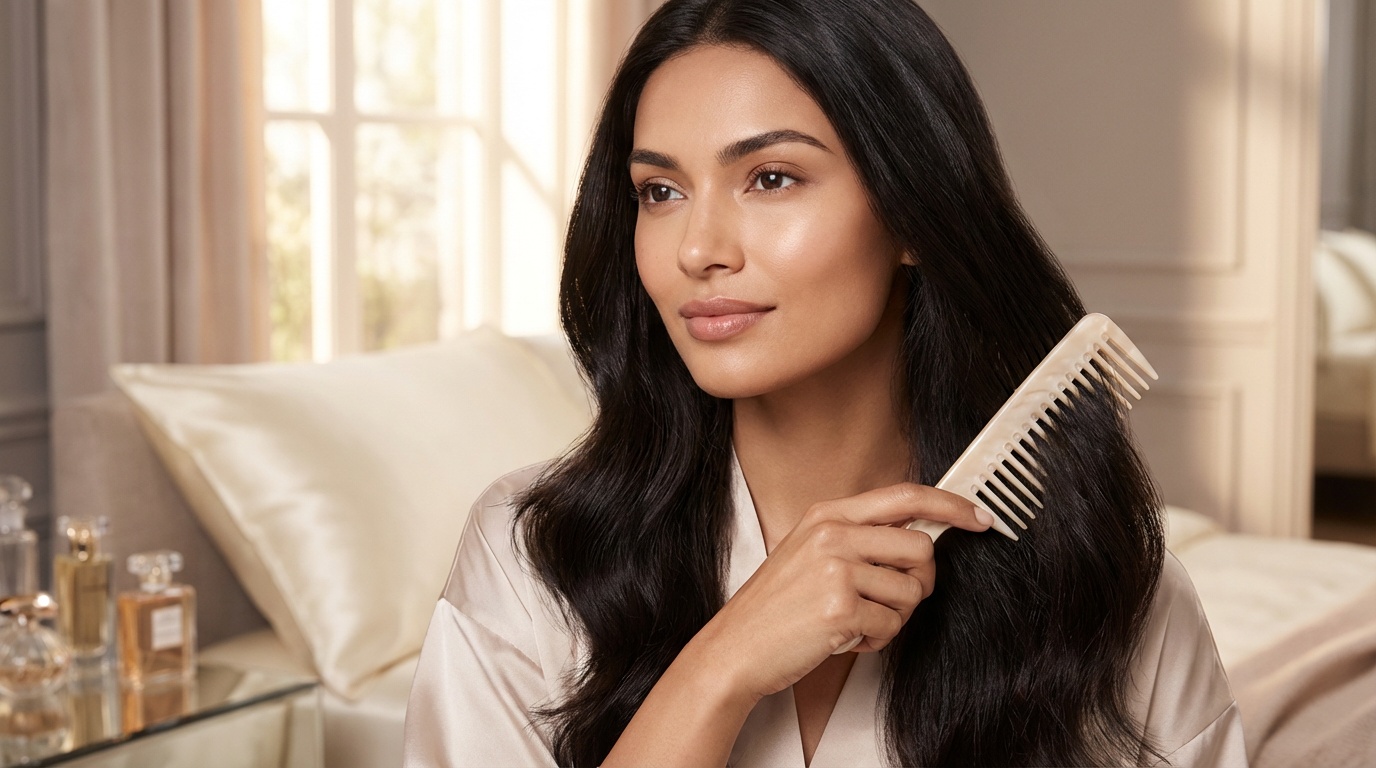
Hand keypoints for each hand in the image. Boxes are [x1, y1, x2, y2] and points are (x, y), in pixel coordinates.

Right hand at [689, 483, 992, 702]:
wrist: (736, 647)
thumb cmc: (775, 608)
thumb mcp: (810, 553)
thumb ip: (858, 538)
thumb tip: (919, 541)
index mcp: (827, 515)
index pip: (904, 497)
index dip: (950, 505)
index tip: (979, 517)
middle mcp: (833, 534)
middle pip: (920, 547)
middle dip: (921, 581)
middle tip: (896, 599)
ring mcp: (836, 568)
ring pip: (911, 590)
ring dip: (894, 616)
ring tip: (858, 621)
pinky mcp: (840, 606)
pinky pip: (892, 623)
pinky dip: (877, 638)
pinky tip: (847, 636)